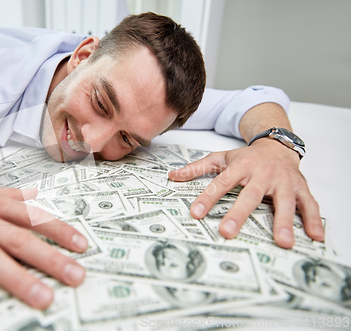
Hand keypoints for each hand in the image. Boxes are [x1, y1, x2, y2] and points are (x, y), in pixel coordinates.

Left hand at [168, 139, 322, 247]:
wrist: (277, 144)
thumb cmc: (247, 157)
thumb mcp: (221, 158)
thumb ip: (197, 168)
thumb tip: (172, 176)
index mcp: (240, 166)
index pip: (220, 183)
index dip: (207, 198)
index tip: (195, 214)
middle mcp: (262, 174)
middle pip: (250, 195)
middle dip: (239, 214)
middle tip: (228, 232)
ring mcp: (283, 181)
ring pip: (284, 202)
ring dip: (284, 222)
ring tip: (282, 242)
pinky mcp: (300, 187)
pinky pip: (309, 203)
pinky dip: (314, 219)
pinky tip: (315, 236)